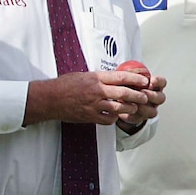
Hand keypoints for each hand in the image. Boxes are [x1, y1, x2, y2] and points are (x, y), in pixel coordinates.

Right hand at [25, 71, 151, 125]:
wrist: (50, 98)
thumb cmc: (65, 85)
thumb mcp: (83, 75)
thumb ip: (98, 77)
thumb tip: (113, 78)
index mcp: (95, 78)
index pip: (120, 76)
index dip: (135, 78)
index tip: (144, 79)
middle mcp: (97, 91)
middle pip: (123, 93)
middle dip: (137, 95)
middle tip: (145, 96)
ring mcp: (94, 104)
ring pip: (118, 107)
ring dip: (129, 108)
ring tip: (134, 108)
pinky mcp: (90, 116)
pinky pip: (107, 119)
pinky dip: (114, 119)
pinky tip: (116, 117)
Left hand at [116, 73, 166, 130]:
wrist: (120, 99)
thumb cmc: (128, 86)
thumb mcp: (129, 77)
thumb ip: (131, 73)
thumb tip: (128, 69)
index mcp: (154, 86)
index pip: (162, 82)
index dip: (159, 82)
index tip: (152, 80)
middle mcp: (155, 98)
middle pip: (160, 98)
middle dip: (152, 96)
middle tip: (143, 92)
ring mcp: (149, 109)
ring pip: (153, 111)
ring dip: (144, 108)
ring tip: (134, 103)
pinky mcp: (140, 118)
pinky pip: (139, 118)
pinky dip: (132, 115)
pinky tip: (125, 110)